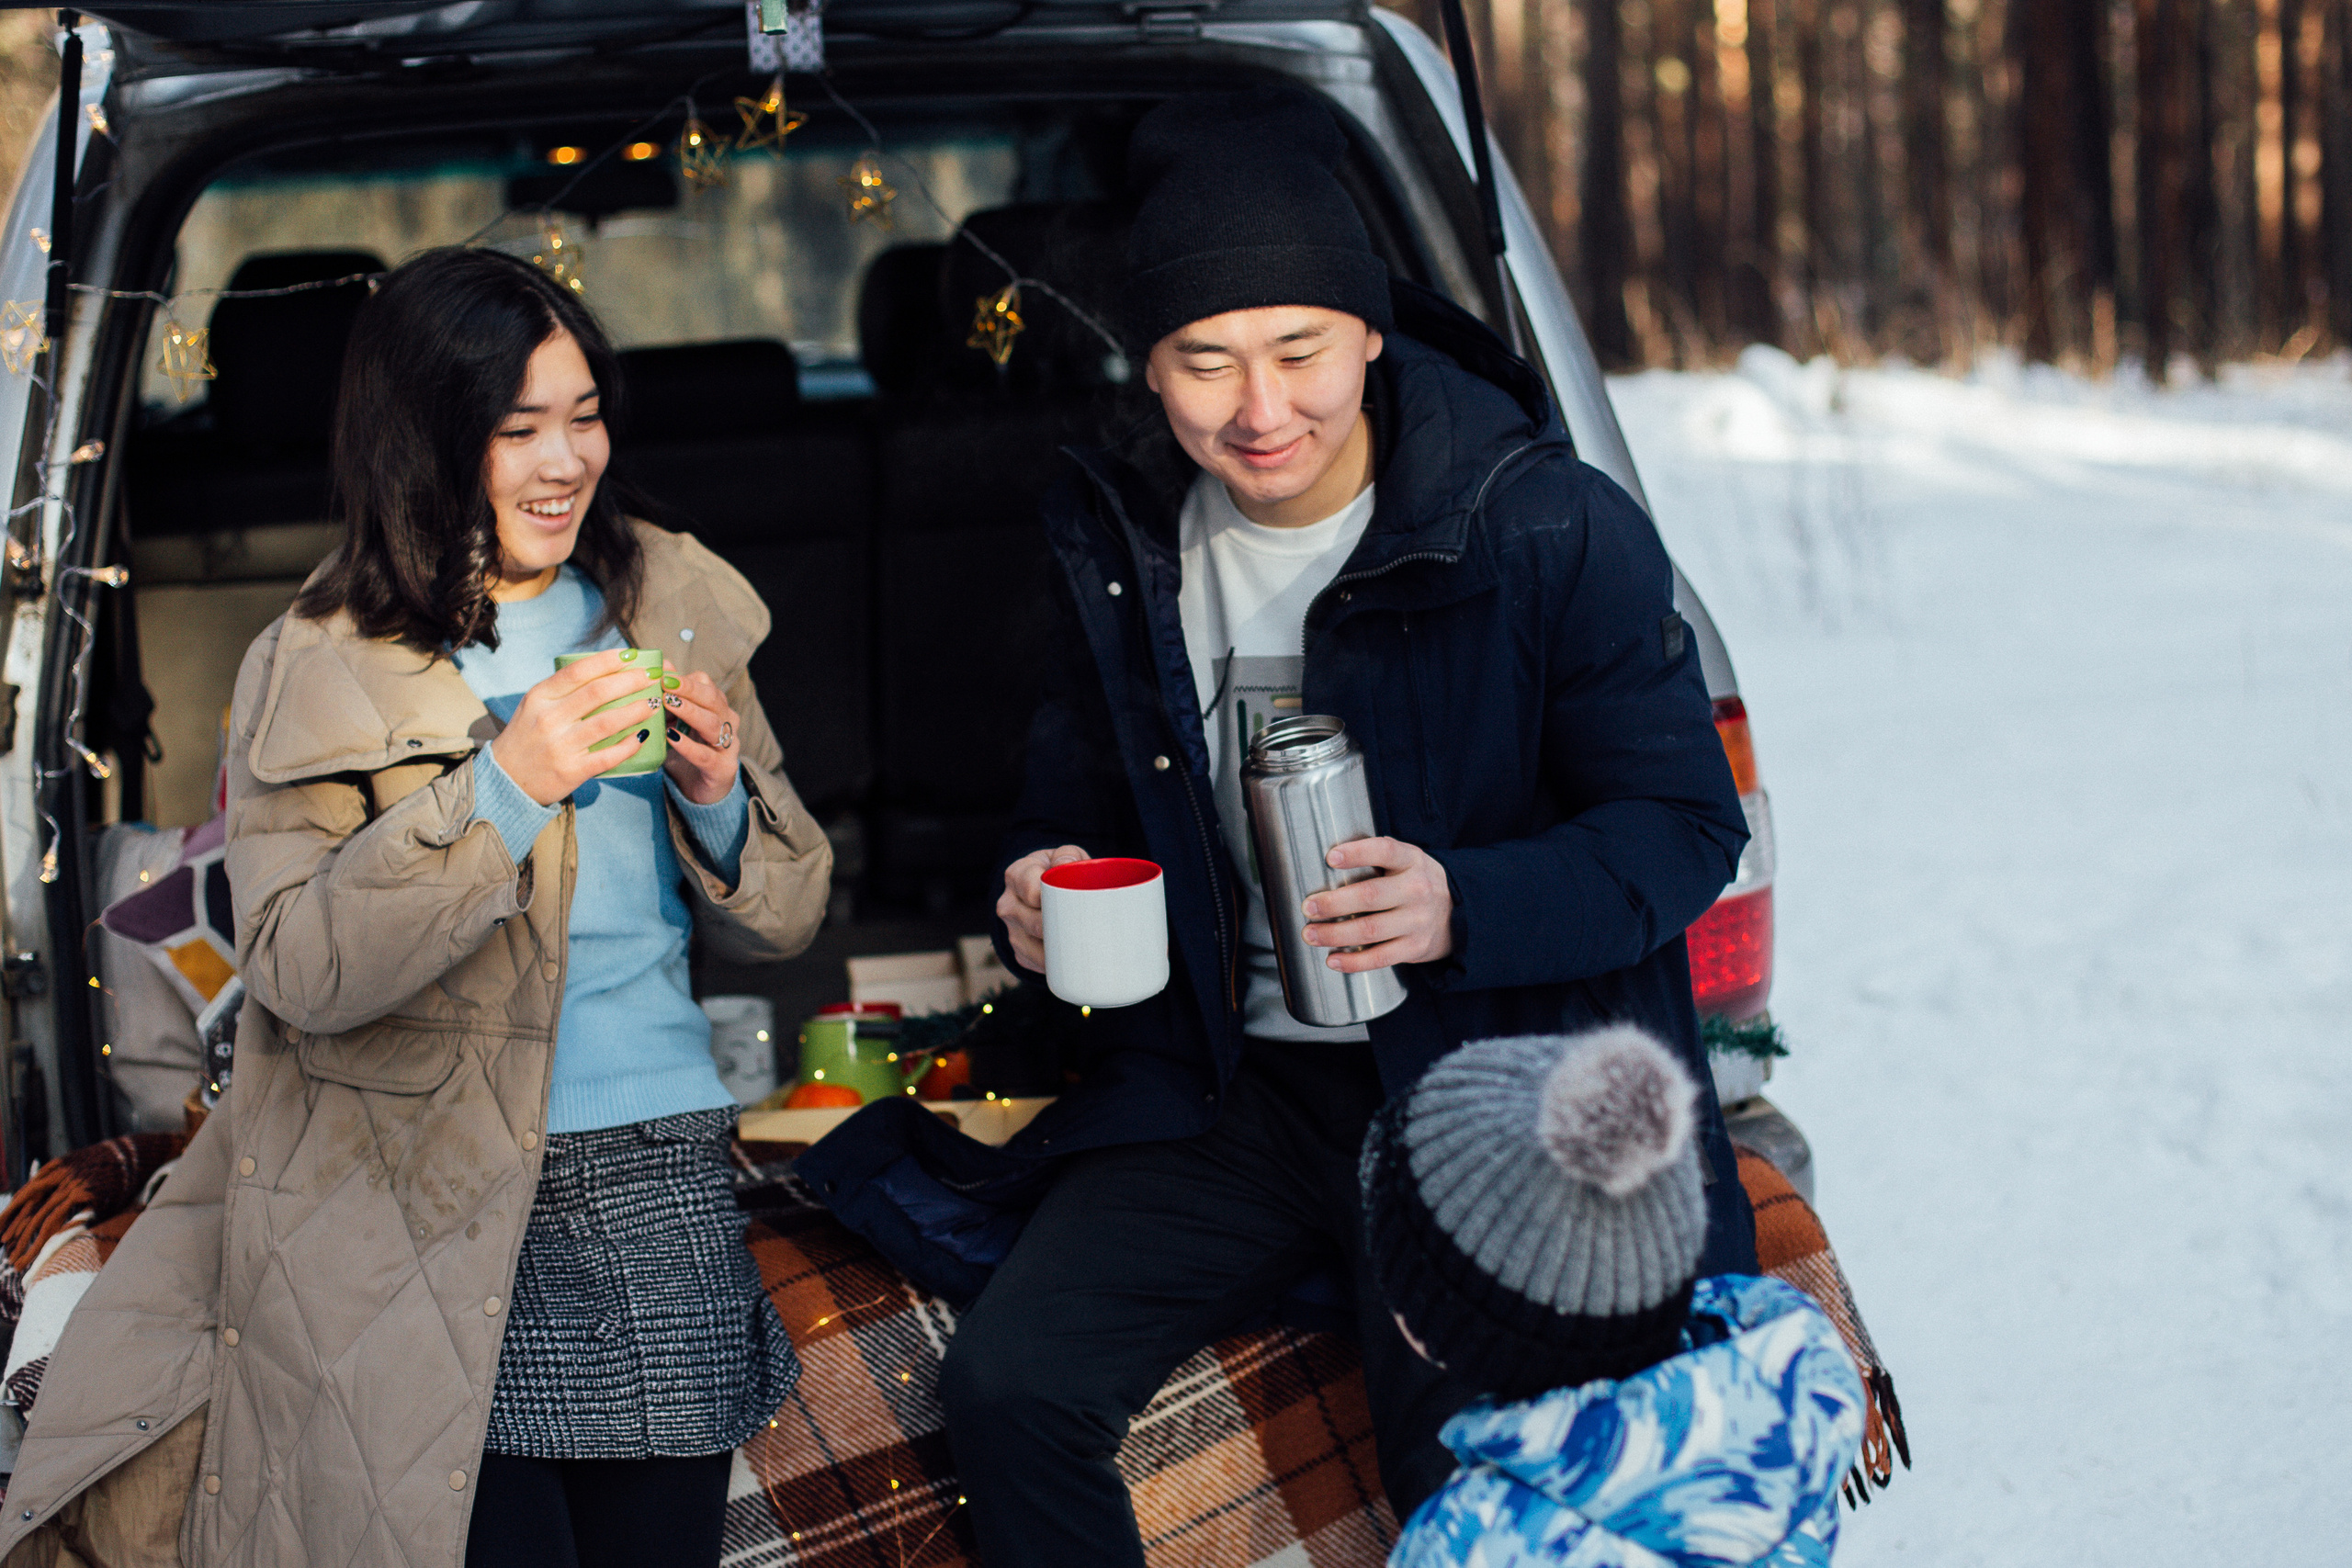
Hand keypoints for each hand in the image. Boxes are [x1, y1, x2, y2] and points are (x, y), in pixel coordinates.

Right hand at [488, 650, 664, 805]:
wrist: (505, 780)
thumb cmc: (527, 737)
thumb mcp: (535, 706)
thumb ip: (563, 690)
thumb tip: (606, 670)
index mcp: (540, 697)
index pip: (578, 671)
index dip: (608, 660)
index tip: (631, 655)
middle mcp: (549, 718)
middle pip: (598, 693)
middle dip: (631, 681)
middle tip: (652, 676)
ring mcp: (561, 746)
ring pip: (607, 722)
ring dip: (636, 710)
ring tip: (654, 703)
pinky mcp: (572, 771)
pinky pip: (608, 755)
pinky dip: (629, 745)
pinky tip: (643, 735)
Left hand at [660, 669, 742, 805]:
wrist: (701, 789)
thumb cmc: (687, 751)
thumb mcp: (676, 722)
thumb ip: (671, 697)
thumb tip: (662, 665)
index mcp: (717, 708)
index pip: (706, 685)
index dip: (685, 679)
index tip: (661, 675)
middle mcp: (727, 723)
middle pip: (712, 700)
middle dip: (688, 689)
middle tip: (664, 684)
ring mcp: (727, 746)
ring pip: (712, 723)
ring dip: (689, 711)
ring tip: (667, 704)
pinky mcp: (722, 769)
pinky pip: (705, 755)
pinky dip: (688, 745)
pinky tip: (671, 738)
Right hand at [997, 844, 1090, 973]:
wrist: (1043, 890)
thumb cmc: (1059, 871)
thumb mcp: (1065, 855)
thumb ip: (1067, 854)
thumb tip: (1066, 864)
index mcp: (1016, 876)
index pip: (1031, 891)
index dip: (1052, 900)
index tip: (1073, 902)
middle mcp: (1008, 905)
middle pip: (1035, 924)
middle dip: (1061, 929)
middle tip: (1088, 928)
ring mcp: (1012, 932)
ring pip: (1036, 950)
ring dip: (1060, 952)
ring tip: (1084, 946)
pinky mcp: (1020, 954)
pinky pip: (1039, 965)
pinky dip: (1057, 966)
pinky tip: (1072, 959)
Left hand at [1301, 836, 1455, 970]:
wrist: (1457, 913)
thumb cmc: (1414, 882)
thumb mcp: (1405, 860)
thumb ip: (1375, 856)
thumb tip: (1324, 860)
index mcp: (1411, 860)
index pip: (1385, 850)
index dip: (1357, 853)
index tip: (1331, 858)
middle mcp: (1417, 889)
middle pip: (1370, 896)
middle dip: (1334, 903)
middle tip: (1309, 908)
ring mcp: (1418, 921)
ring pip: (1370, 930)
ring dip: (1335, 934)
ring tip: (1311, 934)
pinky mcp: (1415, 947)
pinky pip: (1380, 957)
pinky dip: (1353, 961)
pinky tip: (1333, 959)